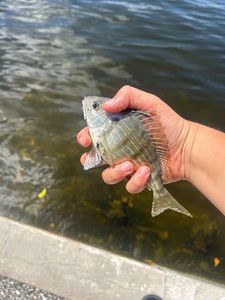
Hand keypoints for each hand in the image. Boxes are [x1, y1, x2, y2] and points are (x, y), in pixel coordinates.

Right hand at [77, 85, 194, 193]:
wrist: (188, 147)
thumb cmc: (169, 124)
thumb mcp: (151, 103)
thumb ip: (129, 96)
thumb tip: (106, 106)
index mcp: (118, 131)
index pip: (95, 134)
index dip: (86, 136)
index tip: (85, 139)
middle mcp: (120, 150)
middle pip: (96, 158)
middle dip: (90, 159)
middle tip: (97, 157)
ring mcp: (129, 166)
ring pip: (109, 175)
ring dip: (114, 172)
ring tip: (129, 166)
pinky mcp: (140, 179)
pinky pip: (129, 186)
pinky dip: (136, 181)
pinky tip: (146, 171)